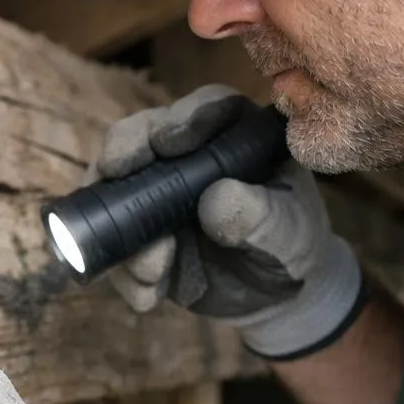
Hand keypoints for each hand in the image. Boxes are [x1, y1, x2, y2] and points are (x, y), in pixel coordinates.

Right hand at [96, 85, 363, 358]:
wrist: (272, 293)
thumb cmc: (290, 245)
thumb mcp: (288, 233)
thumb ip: (260, 215)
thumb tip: (215, 199)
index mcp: (233, 135)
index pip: (209, 108)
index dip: (184, 118)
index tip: (166, 141)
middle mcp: (185, 151)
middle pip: (144, 132)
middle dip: (125, 149)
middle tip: (114, 169)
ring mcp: (152, 188)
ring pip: (115, 184)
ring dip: (119, 222)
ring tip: (151, 269)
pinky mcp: (134, 229)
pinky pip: (113, 241)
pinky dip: (124, 270)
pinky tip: (148, 295)